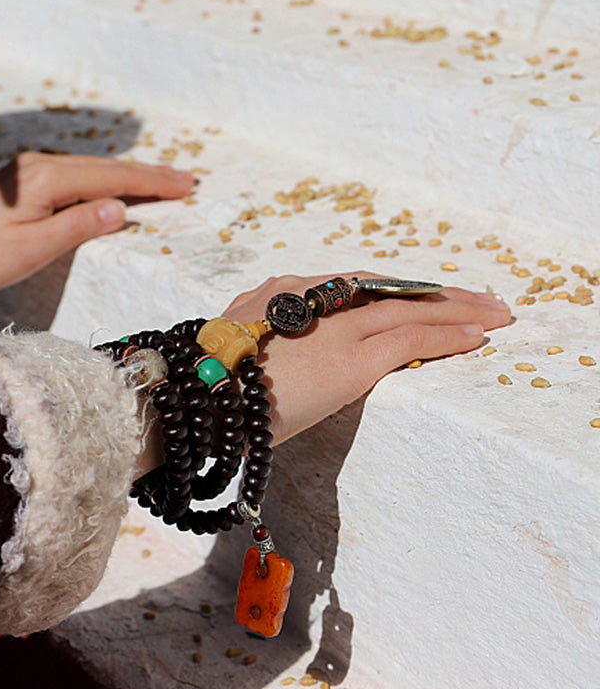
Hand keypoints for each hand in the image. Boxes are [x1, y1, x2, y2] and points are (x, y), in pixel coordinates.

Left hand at [0, 153, 193, 293]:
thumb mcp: (30, 249)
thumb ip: (77, 227)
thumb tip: (121, 209)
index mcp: (47, 180)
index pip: (113, 179)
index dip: (152, 183)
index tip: (185, 186)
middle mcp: (42, 167)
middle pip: (107, 168)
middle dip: (149, 175)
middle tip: (186, 181)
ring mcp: (32, 171)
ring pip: (93, 170)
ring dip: (129, 177)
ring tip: (161, 184)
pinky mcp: (25, 182)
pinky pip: (77, 176)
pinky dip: (104, 181)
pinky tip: (114, 188)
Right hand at [222, 273, 511, 445]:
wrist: (193, 401)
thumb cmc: (205, 386)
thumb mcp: (232, 351)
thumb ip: (261, 343)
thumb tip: (275, 358)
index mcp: (280, 294)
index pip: (352, 286)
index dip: (392, 291)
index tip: (420, 297)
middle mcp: (310, 298)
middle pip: (386, 288)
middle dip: (434, 293)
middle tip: (475, 297)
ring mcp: (334, 327)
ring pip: (408, 307)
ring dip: (456, 310)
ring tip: (494, 313)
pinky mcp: (351, 357)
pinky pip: (411, 338)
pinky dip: (448, 335)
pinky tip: (478, 336)